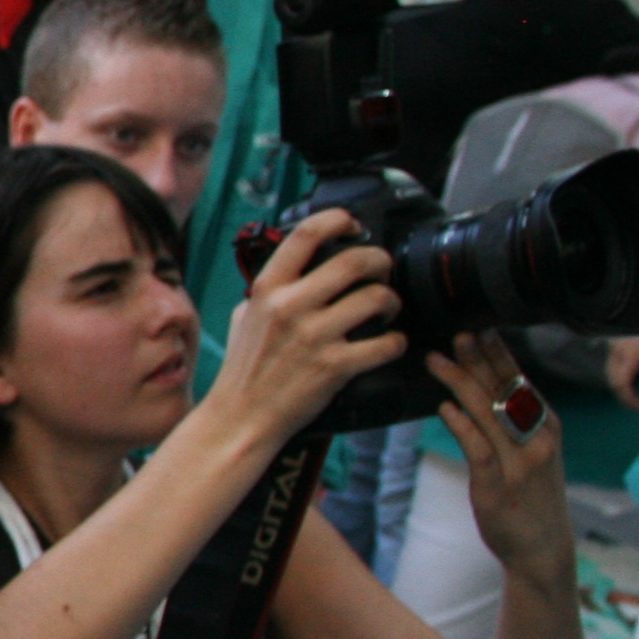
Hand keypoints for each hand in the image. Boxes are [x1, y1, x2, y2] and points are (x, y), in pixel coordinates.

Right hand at [210, 210, 406, 453]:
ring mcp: (314, 336)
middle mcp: (291, 306)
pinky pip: (386, 344)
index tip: (353, 226)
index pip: (307, 234)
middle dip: (379, 261)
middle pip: (355, 261)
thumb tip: (296, 268)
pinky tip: (389, 344)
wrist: (241, 417)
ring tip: (386, 309)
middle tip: (381, 271)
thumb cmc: (244, 368)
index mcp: (268, 288)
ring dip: (391, 301)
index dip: (339, 220)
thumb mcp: (243, 316)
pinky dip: (396, 342)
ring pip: (377, 298)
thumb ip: (269, 290)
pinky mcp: (335, 367)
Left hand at [428, 333, 574, 577]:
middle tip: (458, 332)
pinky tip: (444, 407)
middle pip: (505, 390)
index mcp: (546, 427)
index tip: (479, 328)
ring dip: (460, 382)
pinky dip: (461, 424)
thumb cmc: (532, 498)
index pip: (521, 381)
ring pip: (488, 412)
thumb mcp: (530, 454)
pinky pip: (477, 447)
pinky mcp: (498, 485)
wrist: (544, 550)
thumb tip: (476, 390)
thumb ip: (510, 424)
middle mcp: (538, 439)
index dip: (499, 354)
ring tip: (437, 359)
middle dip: (480, 358)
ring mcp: (520, 462)